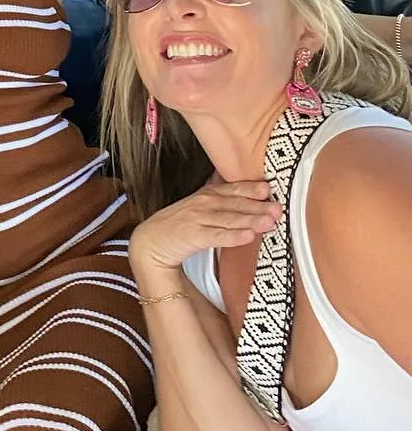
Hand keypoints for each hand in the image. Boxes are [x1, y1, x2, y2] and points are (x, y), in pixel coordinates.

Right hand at [129, 179, 282, 284]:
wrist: (151, 242)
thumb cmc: (179, 225)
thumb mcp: (199, 207)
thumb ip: (221, 202)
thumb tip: (246, 197)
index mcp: (207, 195)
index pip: (232, 189)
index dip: (251, 188)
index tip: (269, 188)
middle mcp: (203, 203)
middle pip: (235, 204)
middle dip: (258, 206)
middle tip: (278, 209)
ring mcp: (198, 218)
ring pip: (230, 219)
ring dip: (251, 220)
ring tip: (270, 222)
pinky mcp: (193, 236)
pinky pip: (217, 236)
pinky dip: (233, 236)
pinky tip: (248, 237)